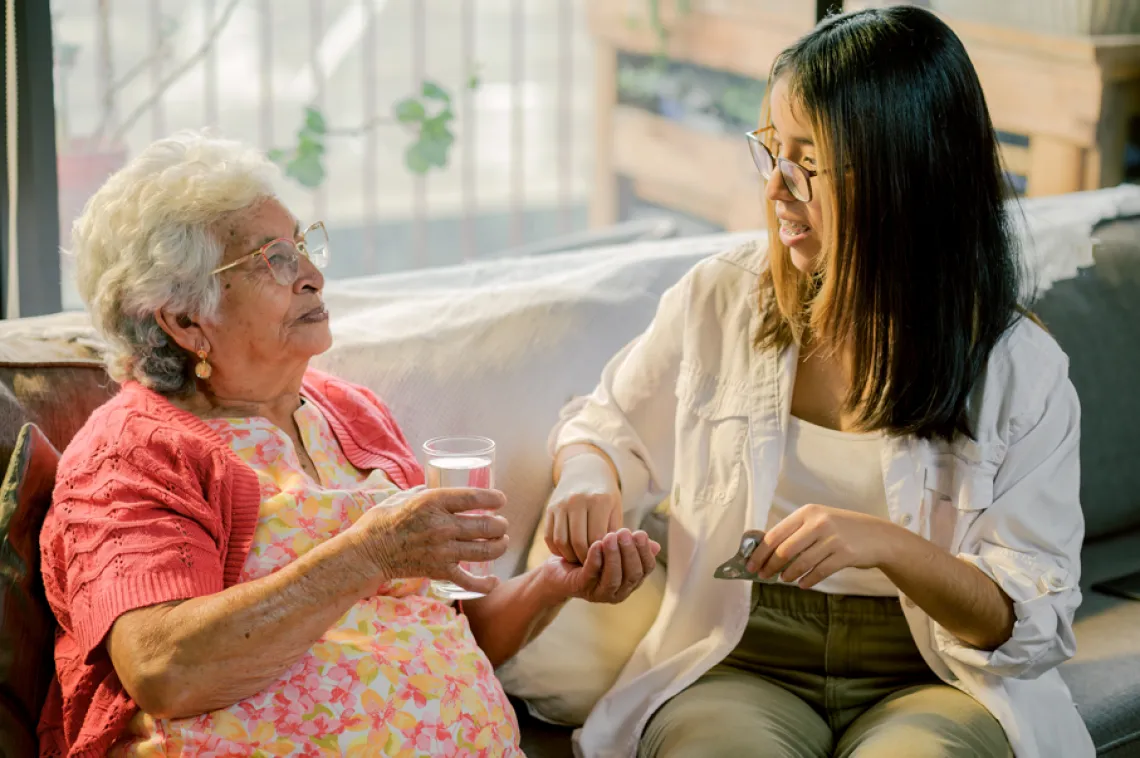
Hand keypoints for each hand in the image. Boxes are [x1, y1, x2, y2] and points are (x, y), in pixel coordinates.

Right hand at [347, 487, 509, 594]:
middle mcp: (442, 526)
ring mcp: (443, 551)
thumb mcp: (403, 496)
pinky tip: (494, 580)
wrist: (367, 552)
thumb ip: (423, 491)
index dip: (494, 498)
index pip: (474, 498)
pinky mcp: (439, 571)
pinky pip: (469, 581)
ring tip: (502, 542)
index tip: (501, 500)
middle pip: (485, 526)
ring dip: (499, 546)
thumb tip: (434, 485)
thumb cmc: (382, 521)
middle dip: (500, 525)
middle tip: (501, 524)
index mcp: (434, 502)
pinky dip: (485, 584)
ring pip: (484, 550)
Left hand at [539, 529, 659, 603]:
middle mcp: (618, 592)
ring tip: (611, 536)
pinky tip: (597, 543)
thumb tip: (656, 545)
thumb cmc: (590, 557)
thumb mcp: (614, 550)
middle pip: (632, 574)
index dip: (644, 552)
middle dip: (630, 552)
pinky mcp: (582, 589)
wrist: (558, 569)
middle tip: (625, 532)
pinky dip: (596, 559)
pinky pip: (592, 574)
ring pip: (614, 578)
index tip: (640, 533)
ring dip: (614, 556)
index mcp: (630, 582)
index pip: (645, 569)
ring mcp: (600, 594)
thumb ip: (631, 548)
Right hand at [545, 453, 622, 563]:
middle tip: (590, 566)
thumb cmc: (605, 495)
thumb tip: (617, 561)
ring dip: (569, 556)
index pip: (598, 539)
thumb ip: (615, 534)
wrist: (584, 470)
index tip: (603, 564)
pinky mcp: (550, 508)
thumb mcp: (615, 510)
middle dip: (584, 559)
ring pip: (561, 541)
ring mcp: (561, 503)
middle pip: (578, 542)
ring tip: (579, 561)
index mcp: (599, 500)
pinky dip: (557, 549)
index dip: (600, 555)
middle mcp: (578, 500)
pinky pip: (550, 536)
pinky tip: (567, 552)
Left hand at [746, 505, 900, 588]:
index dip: (760, 552)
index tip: (750, 565)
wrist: (878, 535)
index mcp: (807, 513)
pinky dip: (808, 580)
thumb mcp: (818, 521)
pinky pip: (819, 572)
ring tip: (784, 579)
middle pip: (785, 550)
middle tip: (764, 576)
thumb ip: (795, 531)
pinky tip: (803, 584)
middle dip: (770, 566)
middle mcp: (818, 523)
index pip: (775, 534)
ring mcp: (832, 539)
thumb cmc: (842, 528)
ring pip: (801, 563)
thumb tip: (765, 549)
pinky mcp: (845, 555)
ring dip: (789, 575)